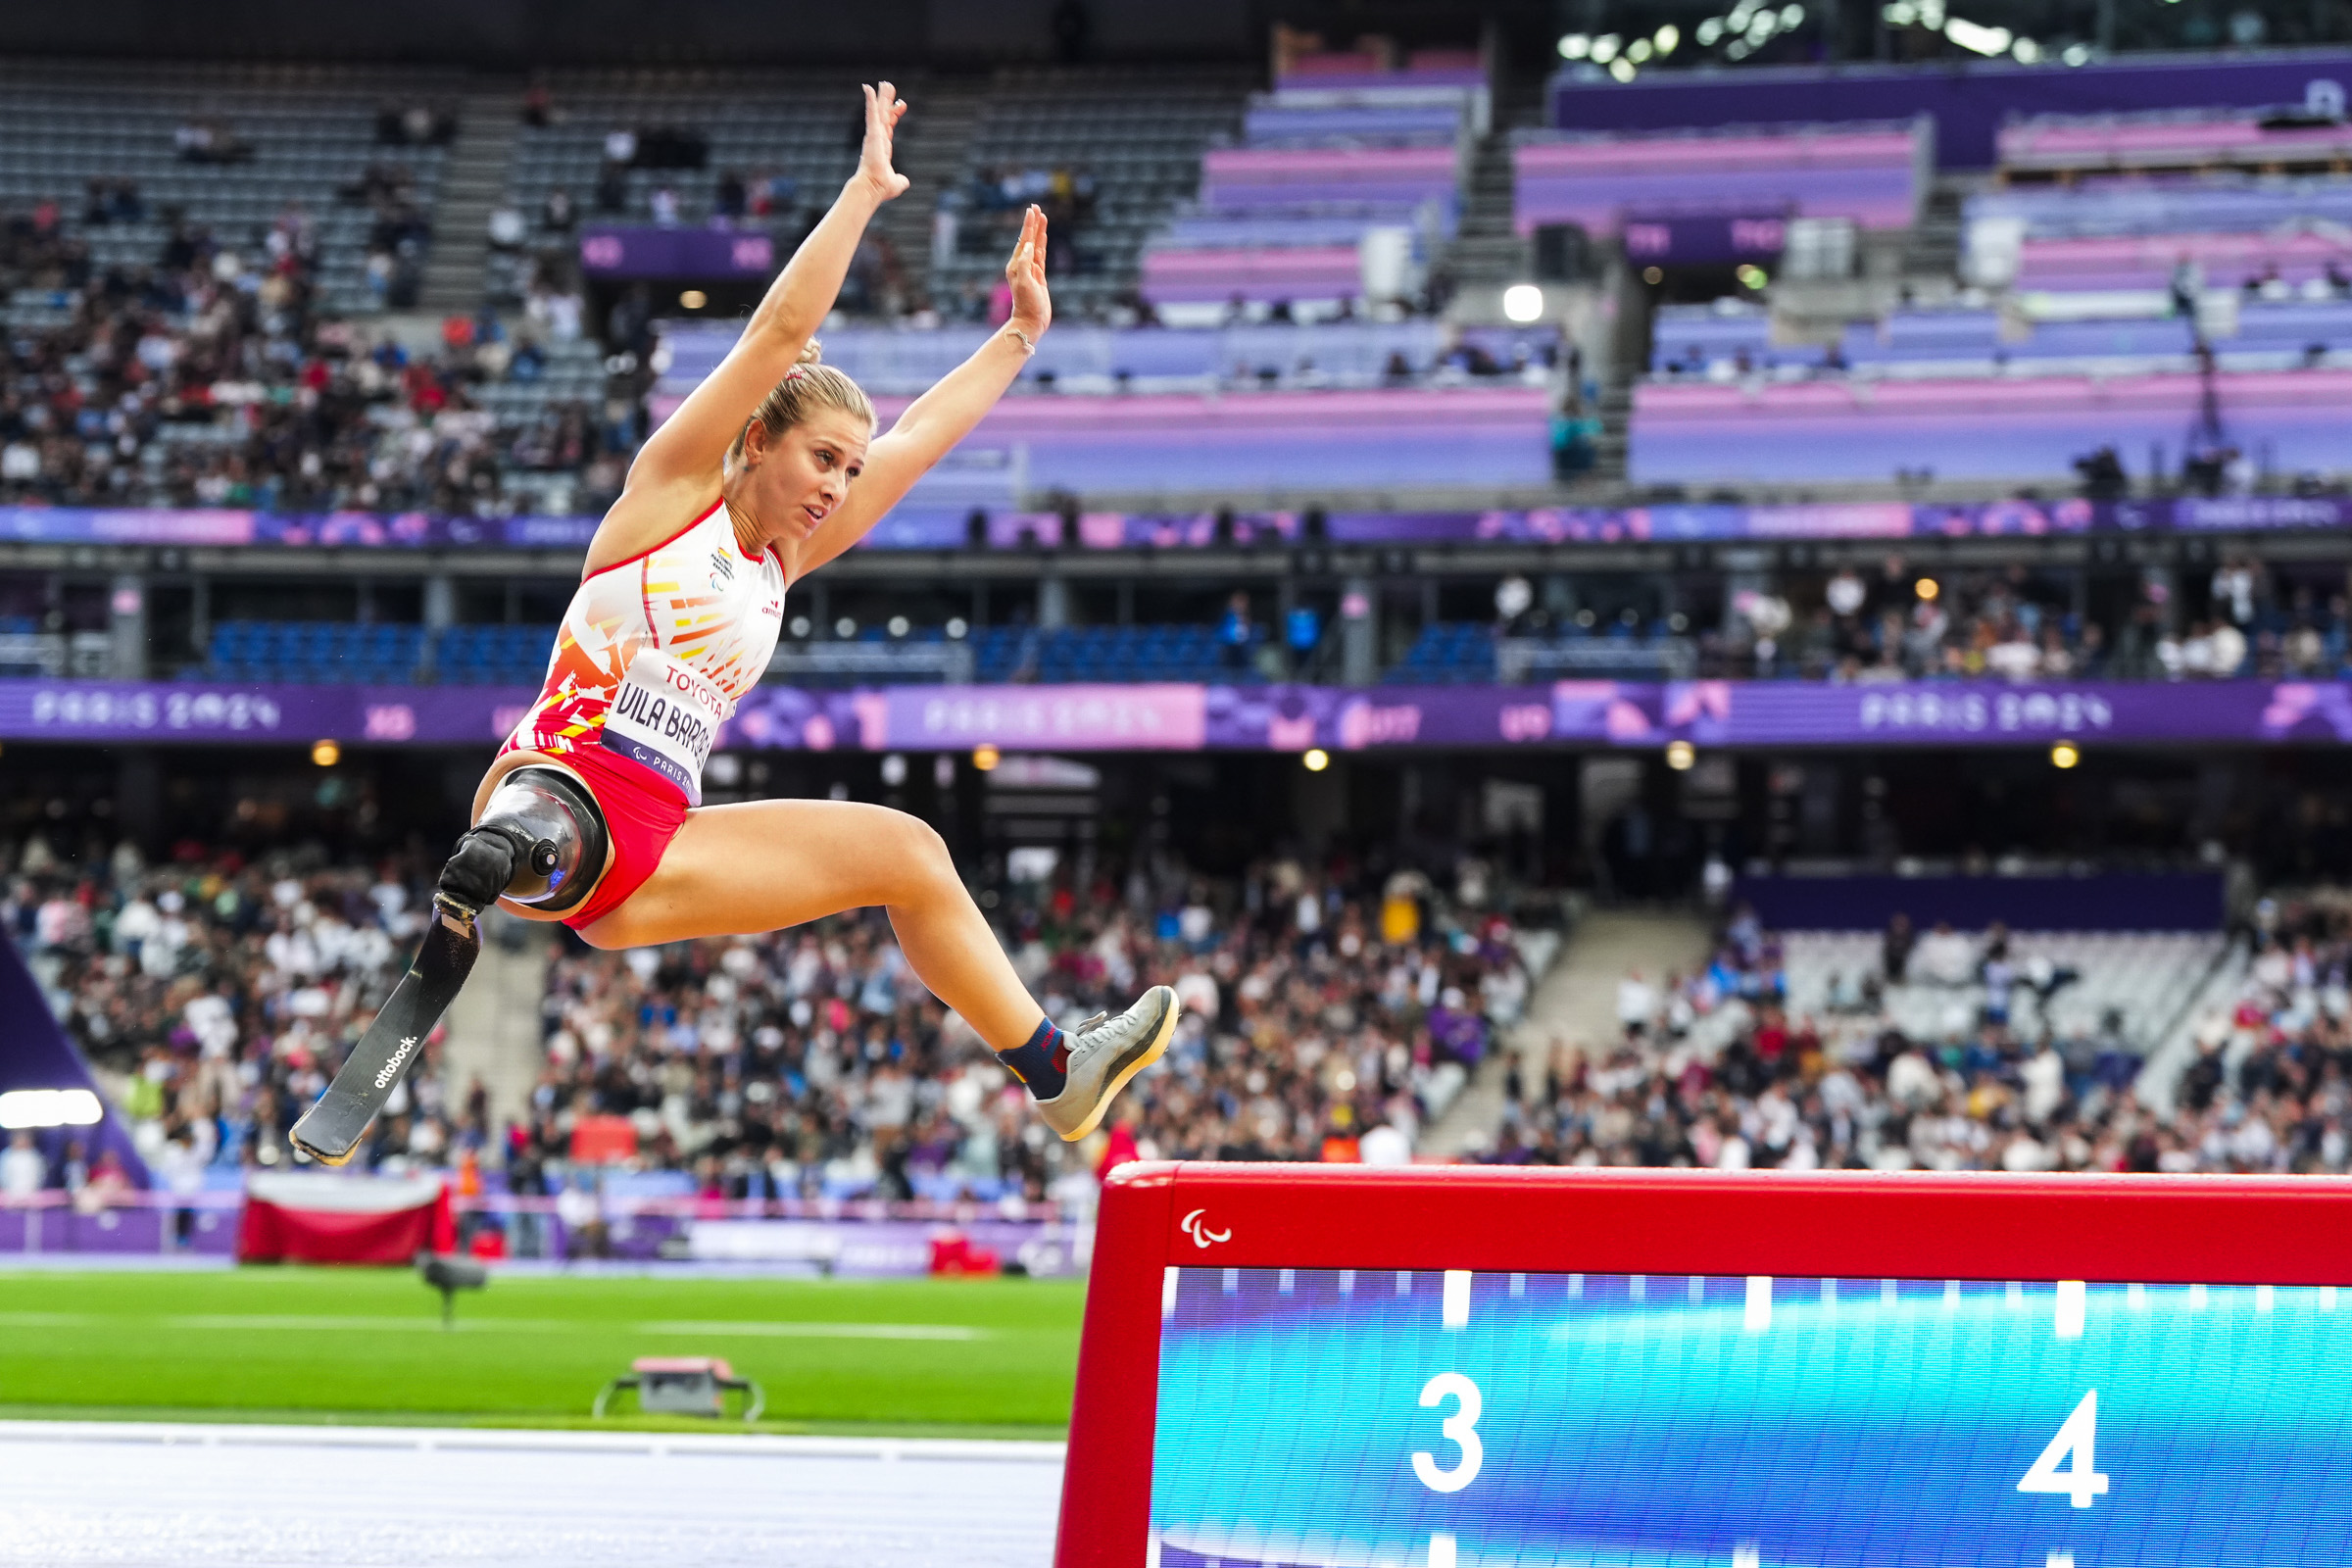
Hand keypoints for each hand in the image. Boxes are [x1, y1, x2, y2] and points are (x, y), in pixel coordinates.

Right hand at [854, 82, 909, 202]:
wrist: (873, 187)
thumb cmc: (882, 188)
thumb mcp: (897, 183)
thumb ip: (900, 180)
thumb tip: (904, 182)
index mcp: (882, 147)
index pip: (889, 126)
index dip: (895, 114)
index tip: (902, 104)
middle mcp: (877, 139)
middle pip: (883, 115)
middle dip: (887, 101)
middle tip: (889, 86)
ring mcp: (874, 135)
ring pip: (878, 111)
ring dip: (881, 96)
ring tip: (885, 83)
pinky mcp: (872, 133)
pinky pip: (871, 113)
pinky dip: (870, 100)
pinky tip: (868, 88)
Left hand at [1007, 204, 1050, 338]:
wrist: (1031, 321)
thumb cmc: (1026, 305)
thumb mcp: (1024, 283)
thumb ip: (1024, 264)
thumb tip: (1029, 246)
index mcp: (1016, 265)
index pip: (1024, 240)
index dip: (1029, 225)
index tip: (1032, 210)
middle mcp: (1021, 265)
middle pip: (1029, 239)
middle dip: (1033, 223)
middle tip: (1036, 207)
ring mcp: (1030, 270)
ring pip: (1036, 245)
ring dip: (1039, 231)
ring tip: (1042, 216)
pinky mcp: (1038, 276)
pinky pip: (1041, 255)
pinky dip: (1042, 244)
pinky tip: (1043, 236)